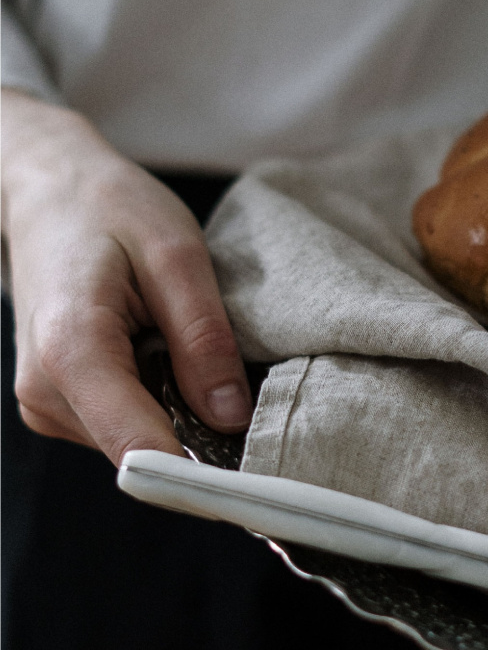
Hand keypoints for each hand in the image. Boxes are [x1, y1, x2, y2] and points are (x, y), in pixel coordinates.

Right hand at [1, 89, 251, 464]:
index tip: (262, 477)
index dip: (207, 475)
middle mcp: (46, 392)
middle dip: (205, 438)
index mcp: (72, 352)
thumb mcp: (178, 256)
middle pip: (146, 454)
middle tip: (246, 389)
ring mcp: (46, 402)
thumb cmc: (111, 208)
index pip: (143, 452)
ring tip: (196, 354)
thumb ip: (204, 338)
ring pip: (140, 445)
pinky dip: (163, 404)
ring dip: (184, 416)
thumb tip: (232, 418)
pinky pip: (128, 426)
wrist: (49, 189)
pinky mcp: (60, 401)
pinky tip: (171, 358)